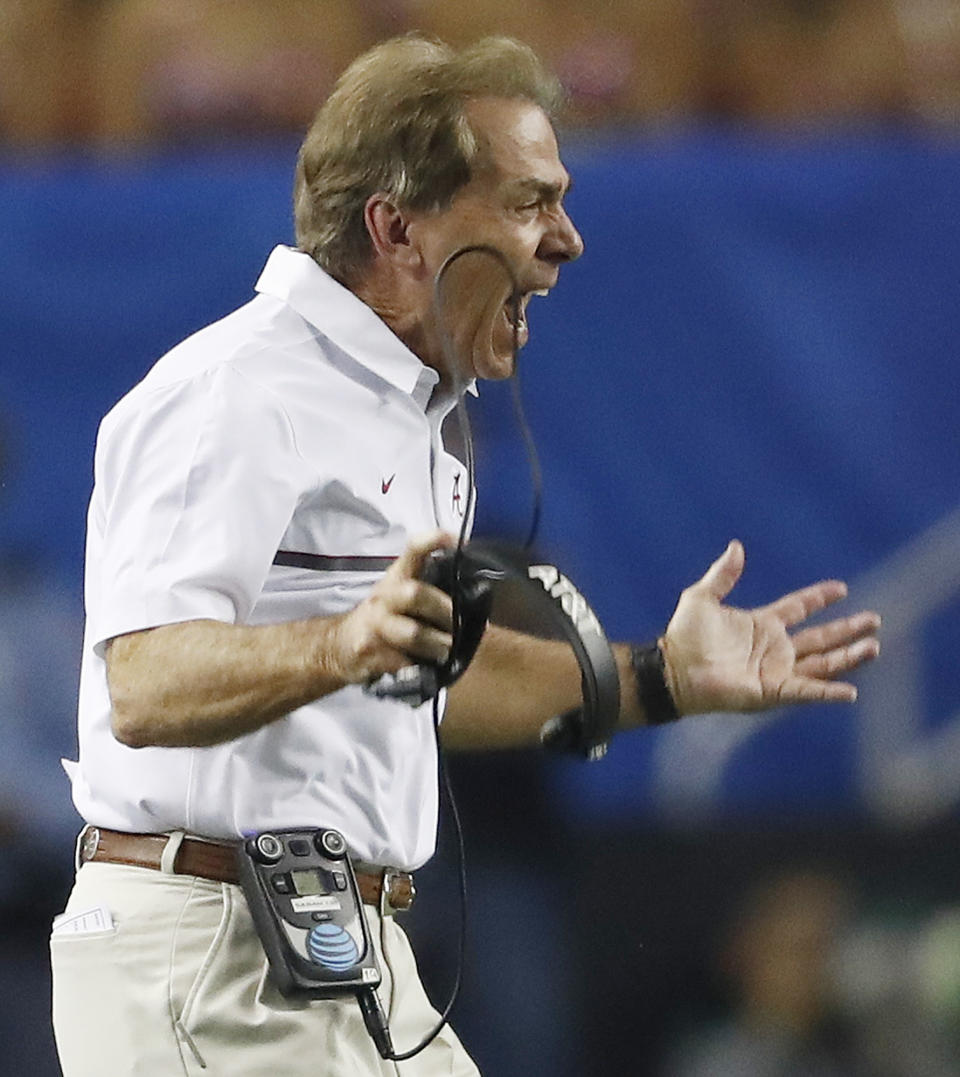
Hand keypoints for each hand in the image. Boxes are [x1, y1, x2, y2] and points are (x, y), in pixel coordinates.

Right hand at [330, 531, 454, 683]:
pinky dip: (419, 668)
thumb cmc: (382, 620)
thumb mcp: (399, 597)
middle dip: (444, 611)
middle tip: (457, 627)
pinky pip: (403, 662)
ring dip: (436, 646)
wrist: (339, 647)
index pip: (413, 550)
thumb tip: (474, 598)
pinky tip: (421, 668)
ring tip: (444, 652)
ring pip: (412, 633)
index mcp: (396, 578)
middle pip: (415, 593)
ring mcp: (374, 624)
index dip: (433, 541)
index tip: (456, 543)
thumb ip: (429, 592)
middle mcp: (384, 596)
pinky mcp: (369, 652)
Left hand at [661, 541, 879, 714]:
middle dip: (847, 629)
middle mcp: (774, 649)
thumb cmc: (683, 637)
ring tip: (874, 646)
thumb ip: (722, 574)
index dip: (819, 598)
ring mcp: (776, 671)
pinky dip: (828, 692)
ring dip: (849, 656)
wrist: (674, 669)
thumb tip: (736, 546)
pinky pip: (806, 691)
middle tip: (874, 620)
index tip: (841, 588)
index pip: (799, 608)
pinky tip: (851, 691)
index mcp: (762, 624)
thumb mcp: (702, 597)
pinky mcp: (773, 691)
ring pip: (823, 663)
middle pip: (821, 637)